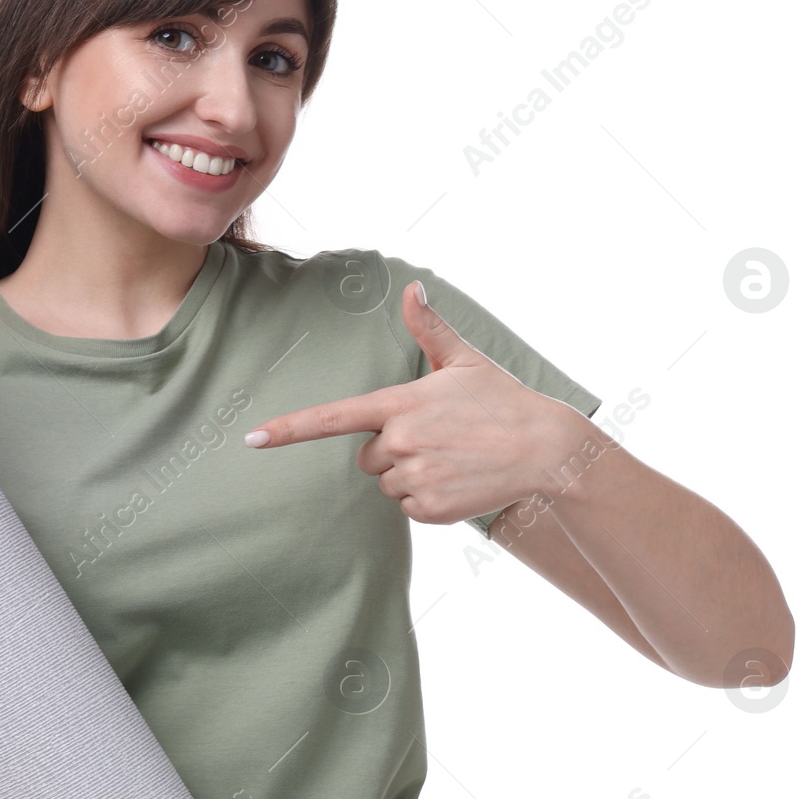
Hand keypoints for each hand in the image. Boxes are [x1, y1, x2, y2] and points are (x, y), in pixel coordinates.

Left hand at [242, 279, 581, 525]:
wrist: (546, 449)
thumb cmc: (502, 400)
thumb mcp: (464, 360)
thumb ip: (429, 328)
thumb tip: (412, 288)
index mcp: (399, 404)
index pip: (331, 419)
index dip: (288, 429)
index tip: (252, 439)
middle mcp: (401, 443)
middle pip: (367, 458)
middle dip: (393, 451)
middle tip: (437, 438)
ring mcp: (415, 478)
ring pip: (388, 484)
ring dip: (411, 475)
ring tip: (452, 458)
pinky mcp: (431, 509)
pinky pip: (409, 508)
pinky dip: (428, 498)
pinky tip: (459, 480)